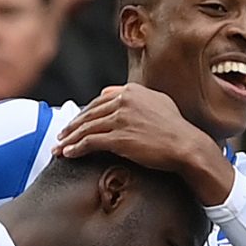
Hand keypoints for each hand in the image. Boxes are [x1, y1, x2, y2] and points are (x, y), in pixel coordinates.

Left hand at [58, 84, 233, 206]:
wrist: (186, 145)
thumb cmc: (176, 127)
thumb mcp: (158, 101)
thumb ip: (135, 95)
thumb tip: (113, 91)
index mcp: (131, 91)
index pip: (99, 101)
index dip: (85, 114)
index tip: (76, 123)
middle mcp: (123, 101)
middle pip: (89, 114)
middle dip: (72, 126)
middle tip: (61, 135)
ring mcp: (119, 119)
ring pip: (86, 128)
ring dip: (69, 139)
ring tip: (59, 148)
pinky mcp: (118, 138)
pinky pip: (89, 142)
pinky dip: (75, 148)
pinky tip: (68, 154)